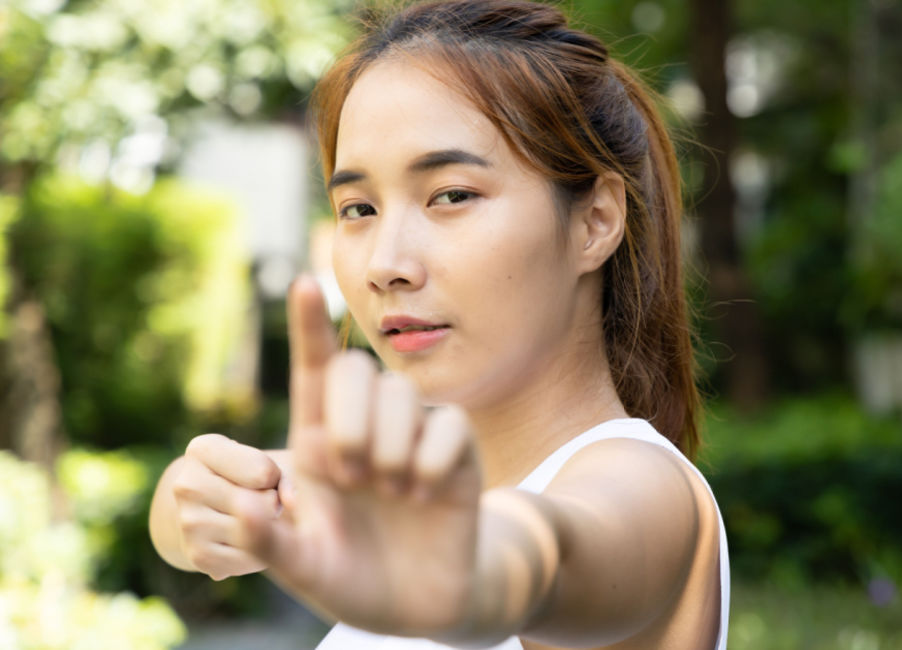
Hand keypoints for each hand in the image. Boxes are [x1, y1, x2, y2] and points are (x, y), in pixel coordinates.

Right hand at [170, 433, 281, 579]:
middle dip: (272, 505)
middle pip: (258, 504)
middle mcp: (186, 484)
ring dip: (267, 531)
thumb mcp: (273, 462)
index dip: (276, 478)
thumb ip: (290, 476)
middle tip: (261, 503)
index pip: (262, 472)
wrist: (219, 510)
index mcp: (202, 449)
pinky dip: (260, 554)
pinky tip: (251, 541)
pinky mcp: (196, 555)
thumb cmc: (256, 477)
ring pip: (253, 533)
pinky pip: (247, 559)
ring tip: (256, 521)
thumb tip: (291, 503)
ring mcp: (187, 522)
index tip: (265, 479)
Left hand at [250, 277, 482, 636]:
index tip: (303, 283)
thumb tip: (242, 506)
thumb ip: (267, 542)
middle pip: (355, 370)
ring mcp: (412, 438)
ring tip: (391, 492)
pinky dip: (433, 458)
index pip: (312, 372)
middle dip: (348, 417)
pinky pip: (449, 423)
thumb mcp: (301, 570)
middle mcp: (364, 430)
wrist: (421, 608)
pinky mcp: (456, 452)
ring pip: (403, 394)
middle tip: (351, 476)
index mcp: (318, 446)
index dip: (306, 327)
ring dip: (390, 444)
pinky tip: (424, 494)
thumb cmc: (354, 581)